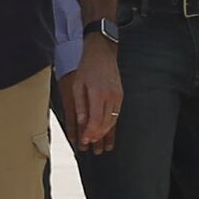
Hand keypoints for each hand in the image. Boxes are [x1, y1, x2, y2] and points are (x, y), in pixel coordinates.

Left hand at [62, 37, 122, 152]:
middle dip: (97, 136)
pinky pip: (116, 115)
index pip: (95, 120)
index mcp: (97, 93)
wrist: (102, 53)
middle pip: (105, 123)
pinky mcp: (120, 96)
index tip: (84, 140)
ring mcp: (117, 97)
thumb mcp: (77, 85)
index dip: (90, 133)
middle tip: (90, 145)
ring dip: (105, 134)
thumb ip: (80, 105)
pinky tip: (106, 133)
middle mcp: (110, 96)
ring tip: (98, 143)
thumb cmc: (87, 68)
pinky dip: (111, 126)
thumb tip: (81, 123)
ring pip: (112, 121)